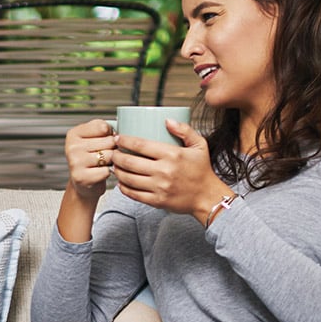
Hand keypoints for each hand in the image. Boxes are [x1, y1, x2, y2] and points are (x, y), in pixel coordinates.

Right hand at [65, 118, 117, 200]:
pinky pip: (107, 171)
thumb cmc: (91, 158)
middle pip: (109, 141)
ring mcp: (75, 162)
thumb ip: (104, 130)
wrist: (84, 182)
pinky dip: (108, 173)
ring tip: (103, 163)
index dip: (109, 134)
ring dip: (111, 161)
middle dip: (112, 148)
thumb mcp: (93, 138)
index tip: (104, 140)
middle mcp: (72, 147)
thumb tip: (117, 135)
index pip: (103, 127)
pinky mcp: (81, 177)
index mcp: (74, 134)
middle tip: (104, 154)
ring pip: (109, 156)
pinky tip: (100, 173)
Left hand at [112, 119, 233, 221]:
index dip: (125, 141)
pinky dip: (123, 188)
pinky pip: (134, 194)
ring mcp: (159, 187)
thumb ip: (185, 130)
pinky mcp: (157, 201)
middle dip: (116, 156)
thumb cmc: (202, 170)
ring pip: (129, 179)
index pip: (141, 145)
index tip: (118, 138)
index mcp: (172, 155)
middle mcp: (164, 171)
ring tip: (115, 166)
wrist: (207, 197)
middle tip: (113, 152)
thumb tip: (166, 119)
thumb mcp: (199, 145)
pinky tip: (121, 182)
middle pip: (130, 162)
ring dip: (117, 171)